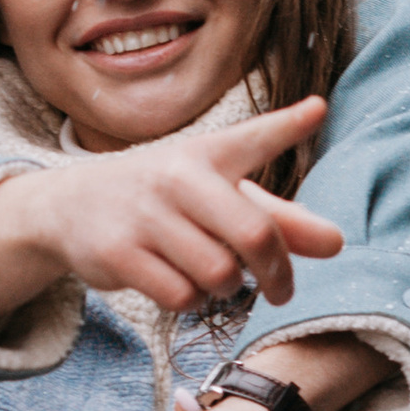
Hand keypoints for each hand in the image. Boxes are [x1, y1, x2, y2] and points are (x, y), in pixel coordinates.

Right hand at [0, 102, 341, 329]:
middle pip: (255, 235)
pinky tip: (178, 283)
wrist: (69, 206)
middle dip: (278, 274)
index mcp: (208, 154)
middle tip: (281, 290)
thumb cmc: (165, 201)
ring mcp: (146, 213)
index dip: (288, 126)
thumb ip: (280, 220)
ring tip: (212, 277)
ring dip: (225, 289)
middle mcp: (178, 176)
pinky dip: (188, 300)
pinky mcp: (118, 251)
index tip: (317, 110)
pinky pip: (180, 295)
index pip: (254, 138)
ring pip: (219, 275)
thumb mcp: (217, 196)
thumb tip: (339, 243)